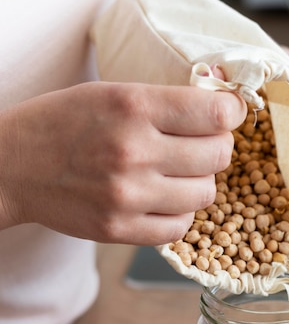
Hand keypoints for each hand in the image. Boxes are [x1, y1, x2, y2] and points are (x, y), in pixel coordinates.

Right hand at [0, 81, 246, 243]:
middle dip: (217, 148)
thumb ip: (166, 100)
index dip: (231, 114)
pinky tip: (163, 200)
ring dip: (198, 183)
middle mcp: (133, 152)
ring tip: (176, 174)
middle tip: (201, 145)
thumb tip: (224, 97)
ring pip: (204, 194)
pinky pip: (179, 227)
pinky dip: (179, 213)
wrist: (13, 166)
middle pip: (217, 156)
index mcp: (132, 107)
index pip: (215, 114)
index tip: (227, 116)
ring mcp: (127, 196)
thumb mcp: (111, 93)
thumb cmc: (62, 123)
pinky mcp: (119, 229)